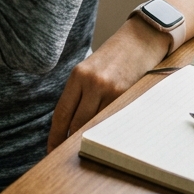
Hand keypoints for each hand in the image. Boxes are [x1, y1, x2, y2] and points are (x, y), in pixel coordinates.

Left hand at [47, 15, 169, 151]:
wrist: (141, 39)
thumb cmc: (114, 56)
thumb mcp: (91, 69)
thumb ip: (80, 93)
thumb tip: (70, 126)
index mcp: (78, 75)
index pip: (61, 113)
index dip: (55, 136)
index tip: (52, 149)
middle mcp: (92, 82)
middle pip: (76, 123)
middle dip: (70, 141)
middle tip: (67, 154)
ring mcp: (110, 89)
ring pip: (94, 124)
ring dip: (90, 138)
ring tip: (87, 147)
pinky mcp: (126, 95)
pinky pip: (112, 120)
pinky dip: (107, 130)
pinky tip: (106, 135)